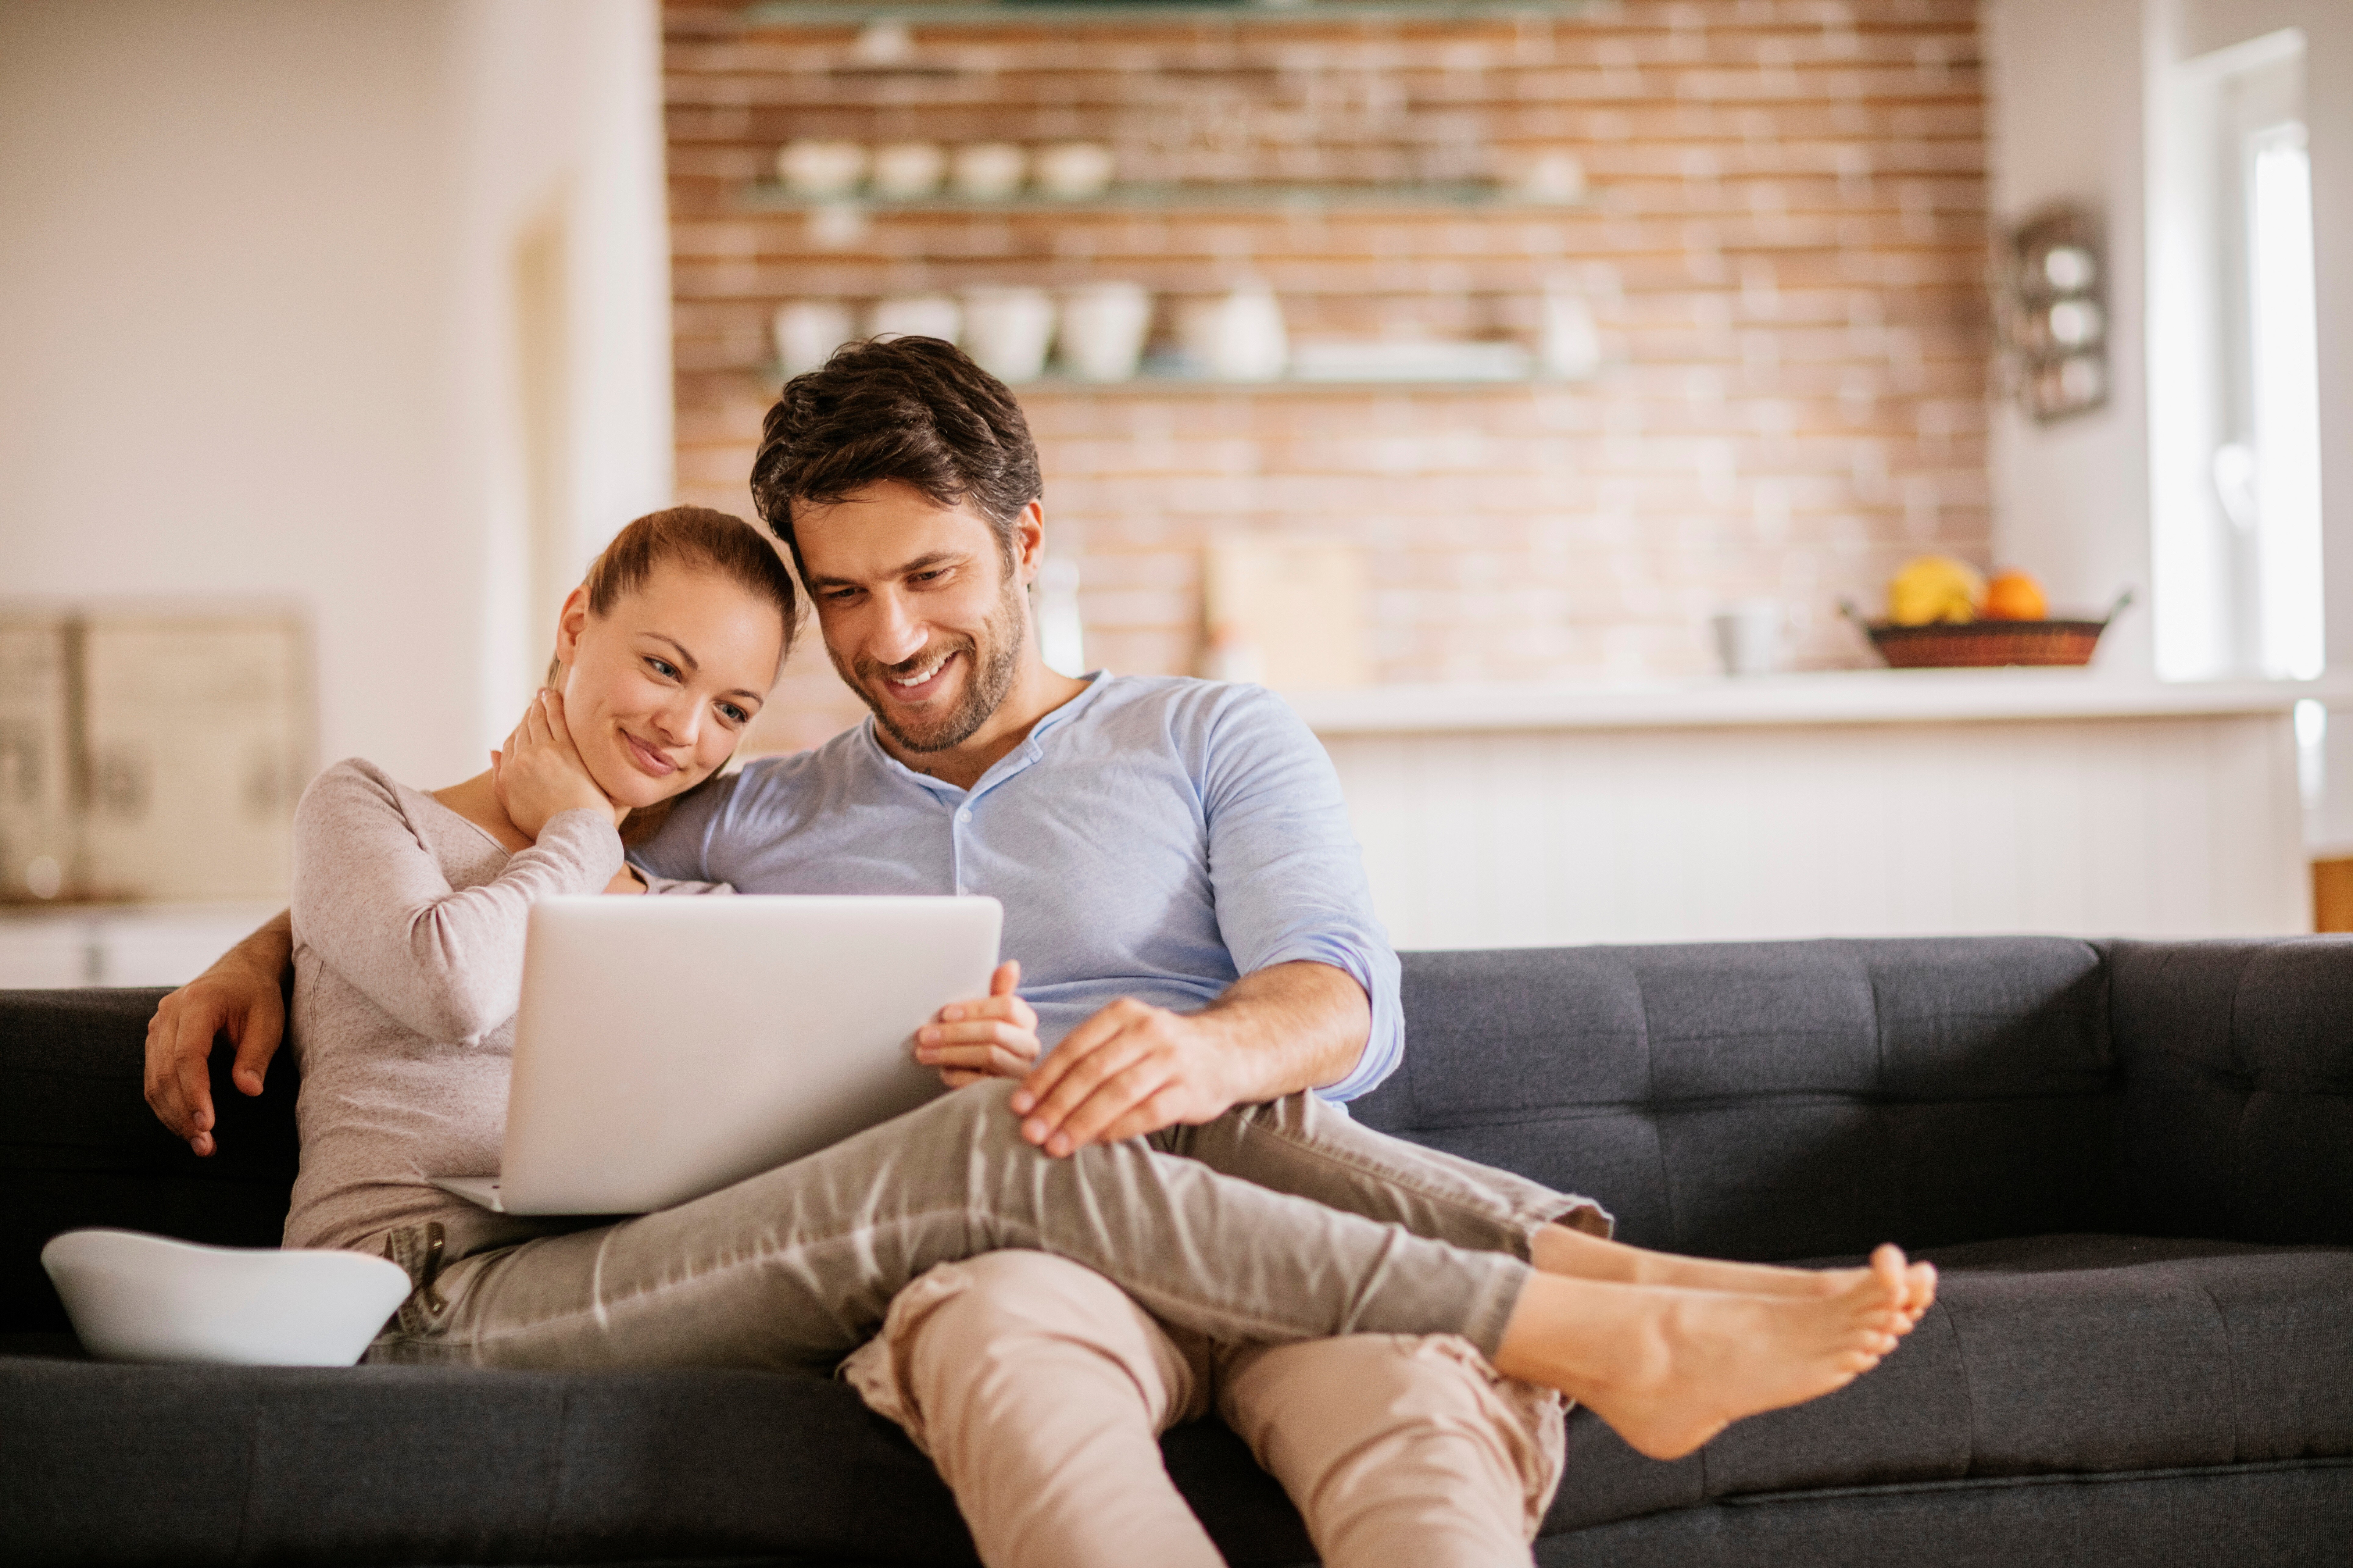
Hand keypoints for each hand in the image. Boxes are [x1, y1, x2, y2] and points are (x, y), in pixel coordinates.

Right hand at [144, 929, 287, 1156]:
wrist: (242, 970)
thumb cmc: (258, 996)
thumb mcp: (269, 1021)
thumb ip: (256, 1055)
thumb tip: (249, 1090)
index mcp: (197, 1003)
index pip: (187, 1056)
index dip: (194, 1094)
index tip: (207, 1124)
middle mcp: (169, 1014)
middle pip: (165, 1072)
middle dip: (182, 1113)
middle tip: (205, 1145)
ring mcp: (158, 1025)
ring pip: (154, 1079)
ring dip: (172, 1115)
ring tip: (199, 1143)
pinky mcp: (156, 1038)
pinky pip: (154, 1076)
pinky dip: (167, 1104)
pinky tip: (186, 1124)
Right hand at [492, 690, 619, 838]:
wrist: (571, 832)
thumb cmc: (546, 826)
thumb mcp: (513, 808)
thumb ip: (500, 780)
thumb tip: (493, 752)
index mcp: (508, 775)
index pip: (510, 744)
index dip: (517, 731)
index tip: (524, 723)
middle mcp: (522, 759)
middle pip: (523, 729)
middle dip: (528, 714)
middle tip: (535, 701)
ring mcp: (543, 752)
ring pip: (538, 721)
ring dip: (539, 705)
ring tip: (543, 694)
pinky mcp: (565, 749)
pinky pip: (557, 719)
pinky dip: (553, 705)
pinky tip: (554, 696)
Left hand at [915, 962, 1039, 1086]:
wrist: (990, 1080)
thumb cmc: (985, 1040)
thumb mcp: (990, 1014)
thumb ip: (998, 990)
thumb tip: (1011, 965)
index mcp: (1026, 1021)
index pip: (1008, 1006)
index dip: (975, 1008)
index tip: (945, 1013)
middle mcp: (1029, 1045)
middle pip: (995, 1032)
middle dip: (955, 1033)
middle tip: (924, 1035)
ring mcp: (1020, 1071)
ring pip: (989, 1056)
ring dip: (951, 1053)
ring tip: (924, 1053)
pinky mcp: (1007, 1094)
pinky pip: (982, 1084)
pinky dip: (959, 1077)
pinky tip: (943, 1073)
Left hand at [1010, 997, 1240, 1155]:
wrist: (1229, 1050)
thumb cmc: (1163, 1049)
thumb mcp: (1127, 1035)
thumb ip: (1089, 1056)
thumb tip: (1036, 1095)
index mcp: (1124, 1014)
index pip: (1074, 1047)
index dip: (1043, 1078)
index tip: (1017, 1106)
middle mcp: (1148, 1031)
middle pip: (1092, 1071)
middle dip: (1056, 1105)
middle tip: (1029, 1132)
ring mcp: (1172, 1060)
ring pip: (1118, 1093)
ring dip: (1082, 1122)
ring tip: (1055, 1146)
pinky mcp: (1190, 1090)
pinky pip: (1148, 1113)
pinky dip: (1118, 1129)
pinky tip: (1095, 1144)